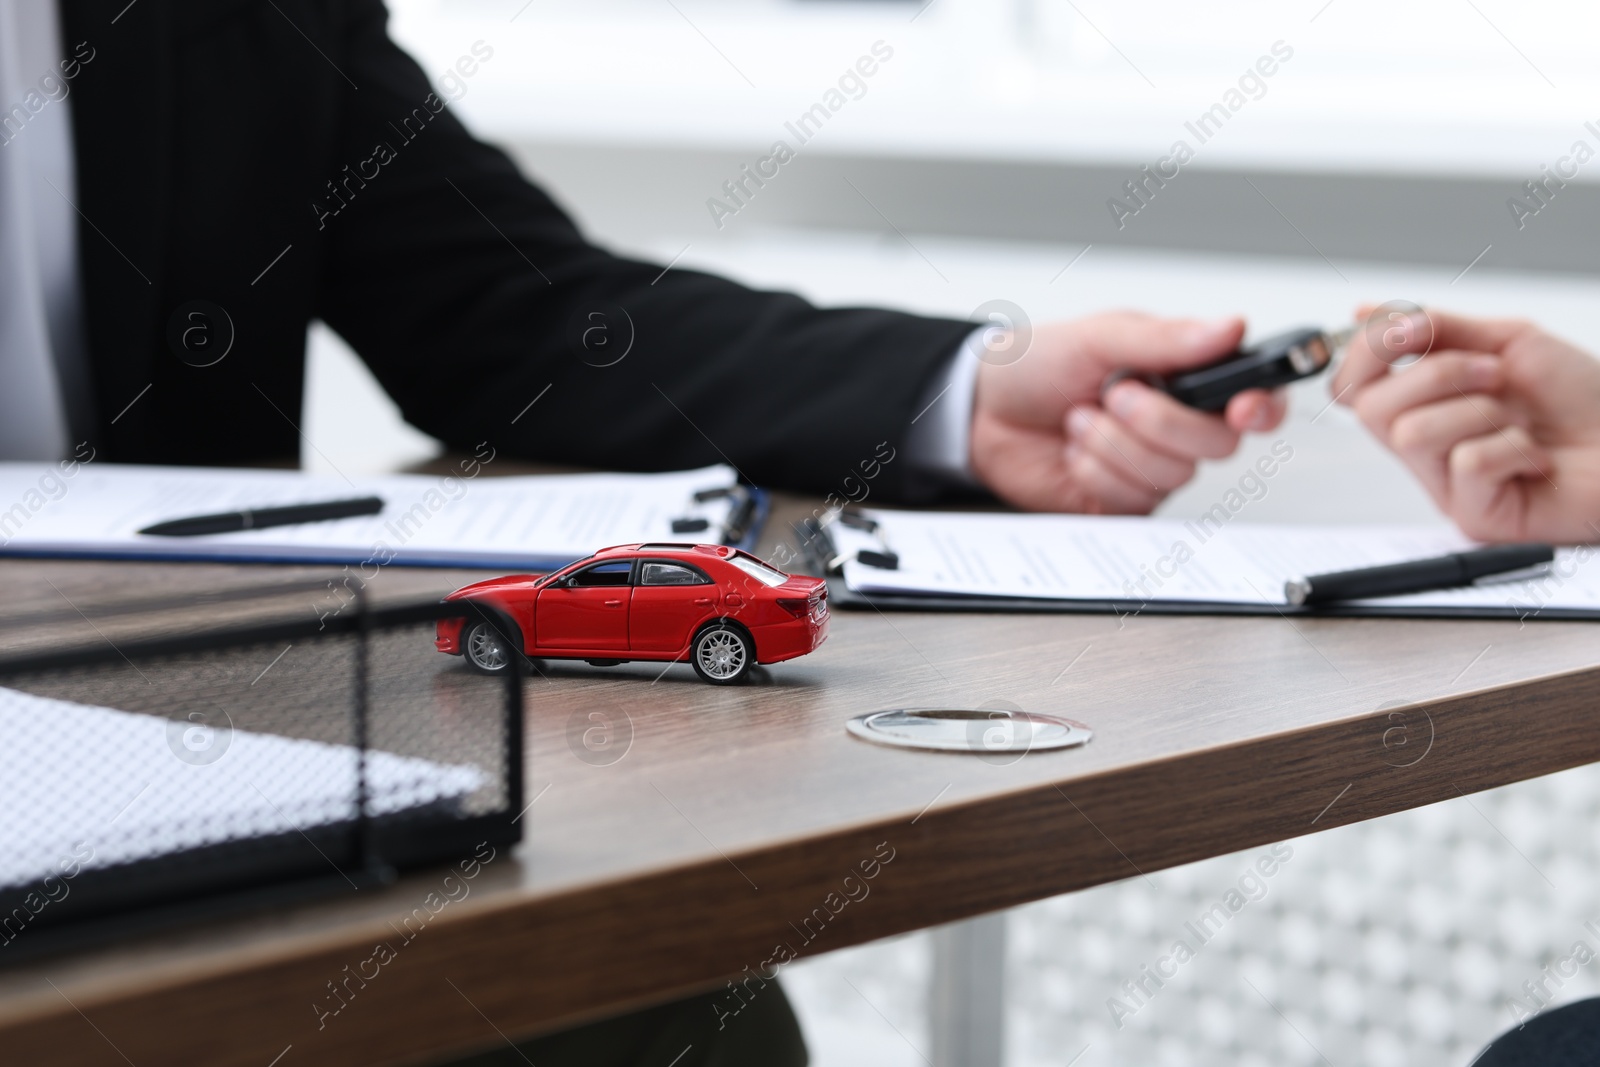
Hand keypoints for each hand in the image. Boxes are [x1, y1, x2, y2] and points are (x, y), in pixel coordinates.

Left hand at [970, 311, 1286, 512]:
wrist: (981, 410)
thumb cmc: (1038, 365)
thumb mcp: (1100, 336)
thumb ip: (1167, 338)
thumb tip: (1230, 326)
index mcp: (1185, 376)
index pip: (1255, 396)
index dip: (1262, 407)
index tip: (1243, 408)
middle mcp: (1178, 424)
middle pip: (1217, 443)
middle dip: (1160, 421)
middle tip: (1114, 395)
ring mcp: (1151, 467)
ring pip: (1172, 474)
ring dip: (1115, 444)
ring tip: (1080, 419)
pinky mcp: (1121, 502)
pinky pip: (1132, 499)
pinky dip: (1096, 471)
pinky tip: (1074, 451)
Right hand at [1333, 308, 1599, 542]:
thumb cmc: (1584, 400)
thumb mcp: (1507, 342)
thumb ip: (1436, 327)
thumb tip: (1366, 313)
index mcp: (1425, 405)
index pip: (1352, 384)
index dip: (1365, 352)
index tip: (1405, 329)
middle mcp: (1426, 447)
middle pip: (1371, 407)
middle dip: (1436, 374)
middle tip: (1491, 374)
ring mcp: (1444, 484)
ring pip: (1413, 435)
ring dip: (1480, 412)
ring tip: (1518, 423)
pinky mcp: (1472, 515)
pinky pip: (1466, 465)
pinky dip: (1512, 449)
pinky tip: (1533, 459)